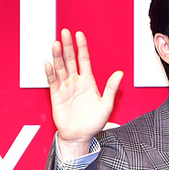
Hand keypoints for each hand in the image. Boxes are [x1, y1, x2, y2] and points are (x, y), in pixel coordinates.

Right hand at [45, 29, 122, 159]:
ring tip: (56, 44)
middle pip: (70, 60)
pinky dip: (50, 73)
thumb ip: (111, 88)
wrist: (81, 137)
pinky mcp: (56, 96)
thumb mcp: (107, 105)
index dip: (82, 48)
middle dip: (68, 46)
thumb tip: (120, 73)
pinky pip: (52, 82)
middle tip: (65, 32)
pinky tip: (49, 63)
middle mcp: (75, 82)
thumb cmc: (94, 123)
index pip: (84, 60)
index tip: (80, 35)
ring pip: (60, 68)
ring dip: (57, 56)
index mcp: (88, 82)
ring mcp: (65, 88)